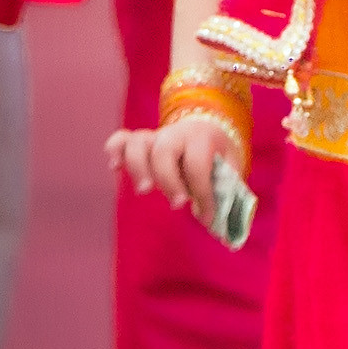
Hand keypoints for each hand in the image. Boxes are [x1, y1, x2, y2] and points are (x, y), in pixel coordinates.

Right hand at [106, 115, 228, 216]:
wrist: (208, 127)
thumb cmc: (218, 155)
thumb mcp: (232, 166)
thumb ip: (226, 189)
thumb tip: (217, 221)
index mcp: (202, 138)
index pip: (197, 165)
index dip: (202, 194)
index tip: (207, 217)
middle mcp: (176, 134)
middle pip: (163, 151)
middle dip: (168, 180)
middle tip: (178, 205)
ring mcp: (155, 136)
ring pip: (138, 143)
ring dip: (138, 168)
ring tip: (145, 190)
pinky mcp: (140, 142)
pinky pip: (122, 139)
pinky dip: (116, 151)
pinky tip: (115, 168)